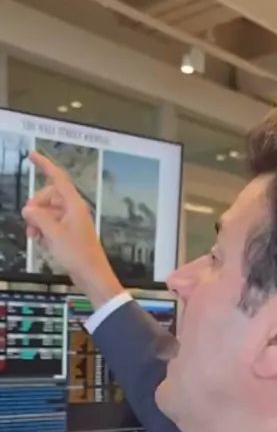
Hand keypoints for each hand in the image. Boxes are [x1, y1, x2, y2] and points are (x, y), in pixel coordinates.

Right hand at [22, 152, 123, 308]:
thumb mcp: (53, 234)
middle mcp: (73, 210)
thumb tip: (28, 209)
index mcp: (73, 205)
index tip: (31, 155)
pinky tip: (43, 244)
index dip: (45, 165)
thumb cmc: (78, 255)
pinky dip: (45, 231)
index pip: (57, 178)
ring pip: (48, 212)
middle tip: (29, 224)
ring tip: (34, 238)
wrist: (92, 276)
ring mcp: (72, 222)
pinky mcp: (69, 234)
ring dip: (38, 222)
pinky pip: (52, 225)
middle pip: (48, 197)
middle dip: (35, 208)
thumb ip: (39, 217)